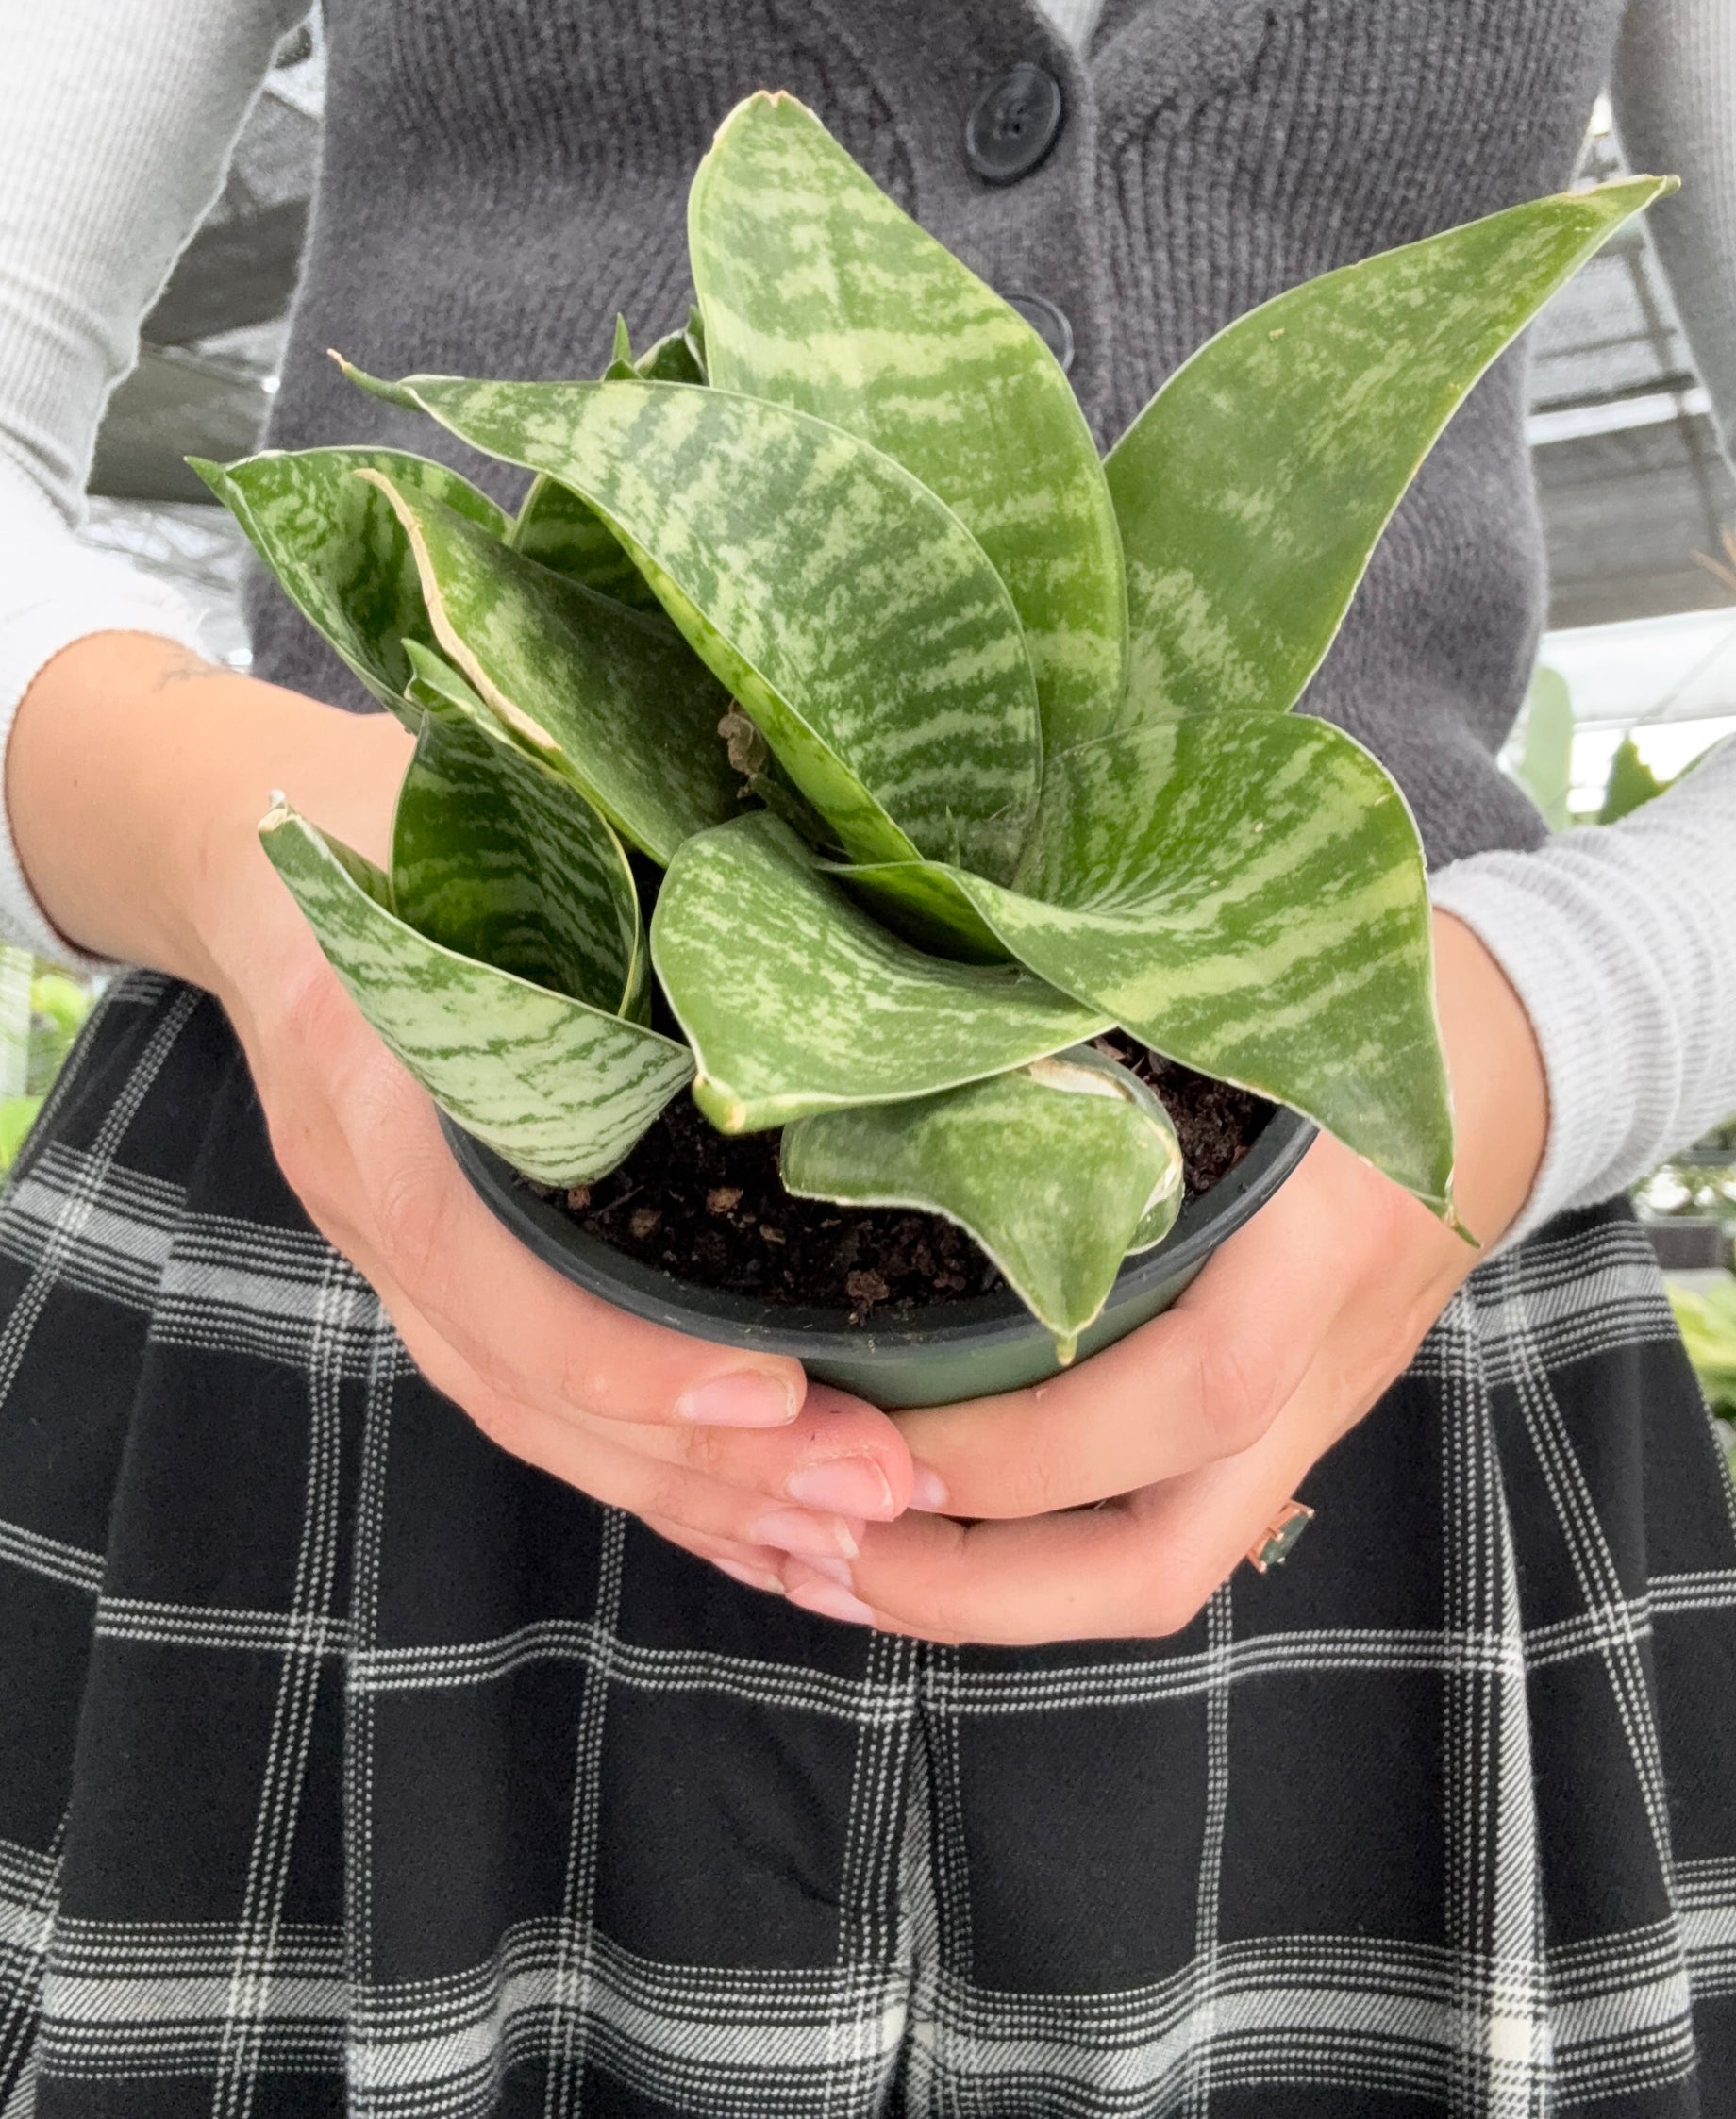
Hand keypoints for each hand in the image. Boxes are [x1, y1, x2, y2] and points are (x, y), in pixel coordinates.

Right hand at [8, 636, 916, 1576]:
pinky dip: (651, 1478)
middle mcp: (371, 1199)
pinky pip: (539, 1405)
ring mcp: (396, 1256)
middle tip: (878, 1493)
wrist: (243, 845)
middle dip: (705, 1466)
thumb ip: (591, 848)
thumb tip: (801, 860)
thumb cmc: (386, 811)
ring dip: (696, 1500)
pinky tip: (763, 1527)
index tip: (776, 1391)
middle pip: (528, 1387)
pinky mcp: (444, 1274)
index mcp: (371, 1086)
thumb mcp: (470, 803)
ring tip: (853, 1545)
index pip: (482, 1273)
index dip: (622, 1354)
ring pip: (537, 1422)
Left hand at [759, 913, 1549, 1640]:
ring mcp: (1312, 1412)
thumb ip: (1127, 1022)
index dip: (1020, 1438)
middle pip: (1165, 1556)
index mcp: (1320, 1236)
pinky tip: (917, 1524)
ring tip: (821, 1561)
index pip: (1188, 1388)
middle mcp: (1320, 1359)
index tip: (856, 1420)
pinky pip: (1165, 1530)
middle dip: (972, 1584)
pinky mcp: (1288, 1428)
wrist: (1523, 1060)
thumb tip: (926, 1036)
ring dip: (985, 1599)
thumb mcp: (1260, 985)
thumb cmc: (1369, 996)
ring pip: (1164, 1573)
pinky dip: (1035, 1558)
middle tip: (805, 1542)